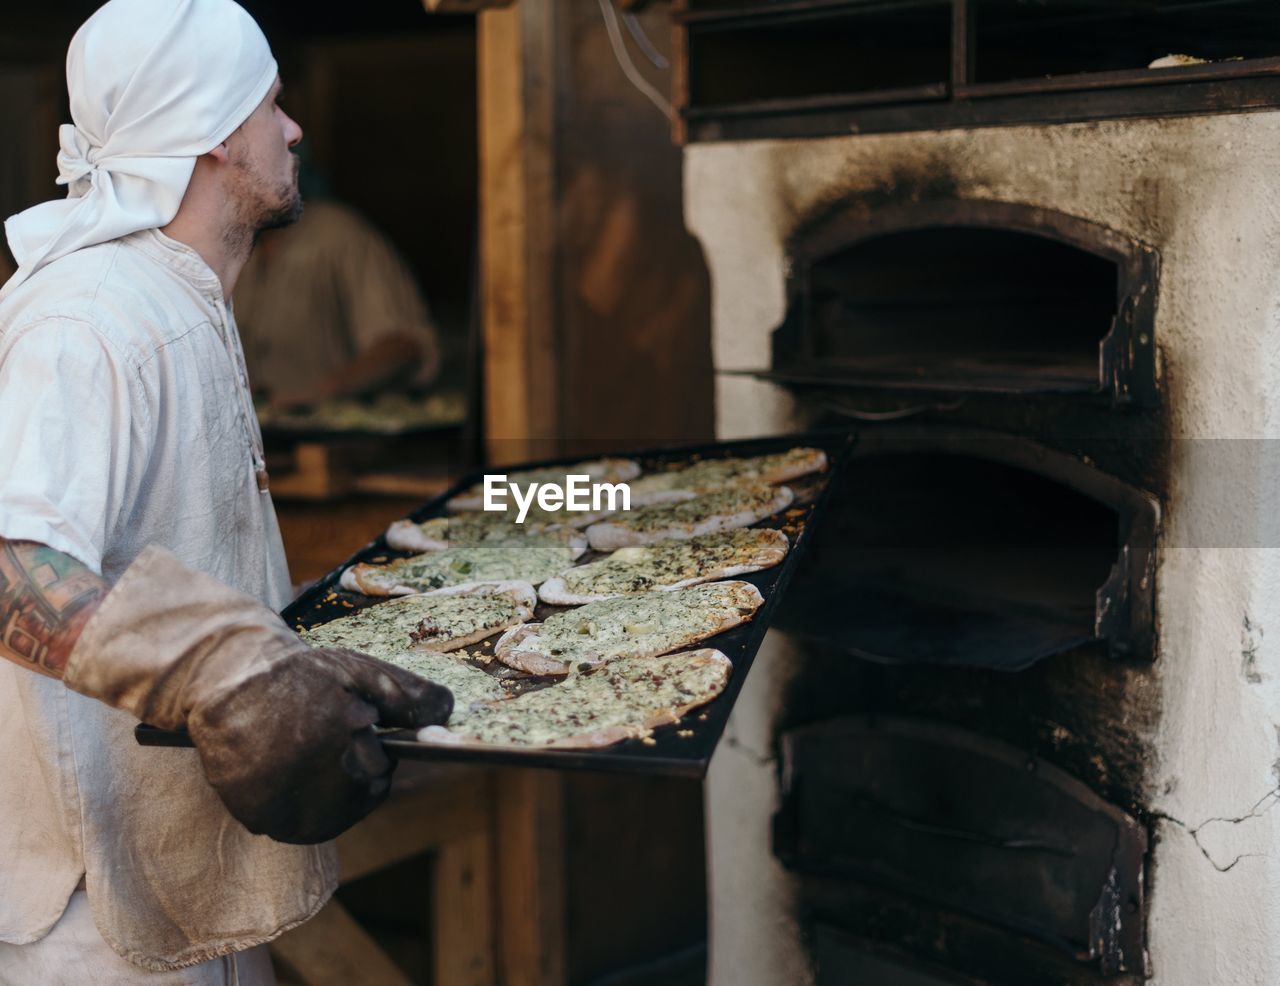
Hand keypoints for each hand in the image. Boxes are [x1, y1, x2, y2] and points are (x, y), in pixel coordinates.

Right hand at [63, 546, 453, 845]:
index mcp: (352, 742)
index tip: (346, 726)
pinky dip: (298, 808)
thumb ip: (410, 696)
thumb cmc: (299, 674)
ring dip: (329, 795)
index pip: (384, 769)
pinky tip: (286, 775)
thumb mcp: (361, 672)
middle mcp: (323, 781)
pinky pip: (295, 825)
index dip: (370, 748)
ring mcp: (290, 804)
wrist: (225, 680)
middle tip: (321, 739)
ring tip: (305, 758)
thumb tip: (451, 712)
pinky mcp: (261, 816)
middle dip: (353, 770)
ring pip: (332, 817)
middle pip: (361, 795)